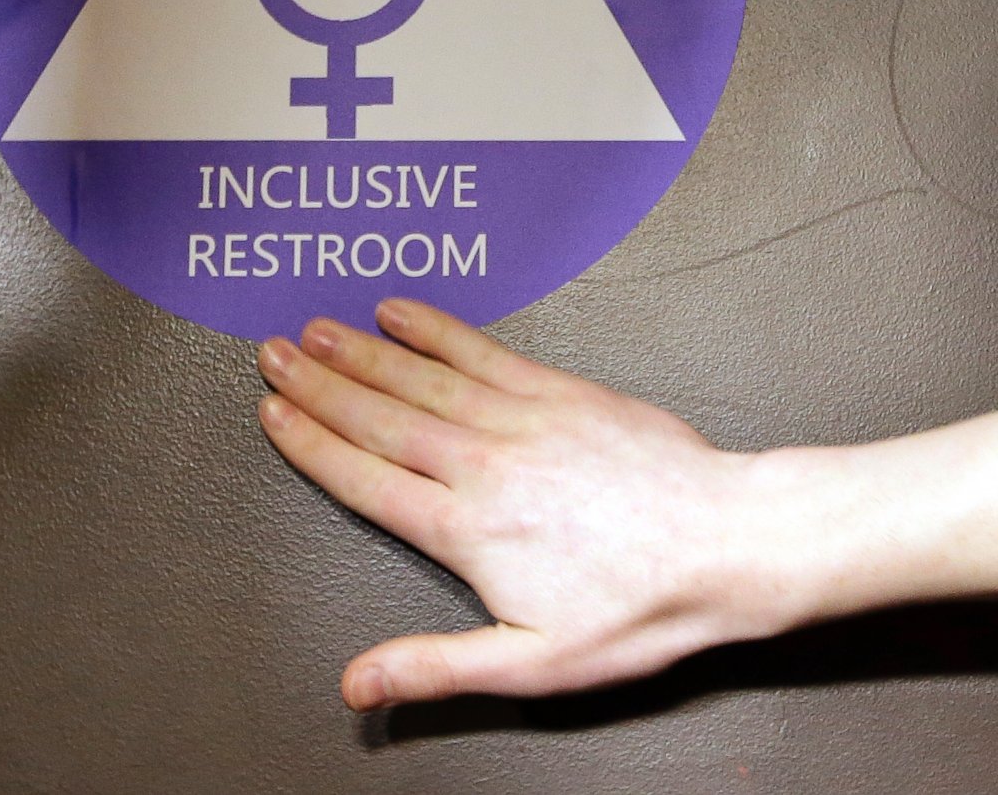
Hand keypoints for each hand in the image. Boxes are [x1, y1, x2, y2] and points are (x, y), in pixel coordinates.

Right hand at [257, 299, 783, 708]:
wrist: (726, 544)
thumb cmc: (639, 609)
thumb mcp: (532, 663)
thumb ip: (436, 667)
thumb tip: (359, 685)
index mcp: (466, 530)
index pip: (365, 478)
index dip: (311, 444)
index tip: (272, 415)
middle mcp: (483, 464)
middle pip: (379, 416)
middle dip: (318, 384)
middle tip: (271, 354)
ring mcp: (521, 419)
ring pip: (421, 376)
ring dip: (362, 350)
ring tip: (316, 328)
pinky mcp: (560, 392)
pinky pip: (483, 351)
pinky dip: (436, 328)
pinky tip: (403, 312)